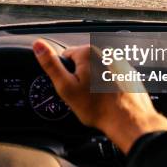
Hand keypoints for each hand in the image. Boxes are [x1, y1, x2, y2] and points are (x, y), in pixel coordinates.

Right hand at [32, 39, 166, 153]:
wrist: (129, 121)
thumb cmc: (98, 108)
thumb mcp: (66, 87)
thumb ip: (51, 64)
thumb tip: (38, 45)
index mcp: (88, 52)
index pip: (65, 57)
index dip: (65, 76)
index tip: (73, 89)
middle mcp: (105, 52)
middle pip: (82, 63)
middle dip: (81, 79)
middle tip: (85, 97)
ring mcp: (119, 61)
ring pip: (97, 70)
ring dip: (95, 82)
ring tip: (98, 99)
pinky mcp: (129, 72)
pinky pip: (111, 76)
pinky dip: (108, 85)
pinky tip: (109, 98)